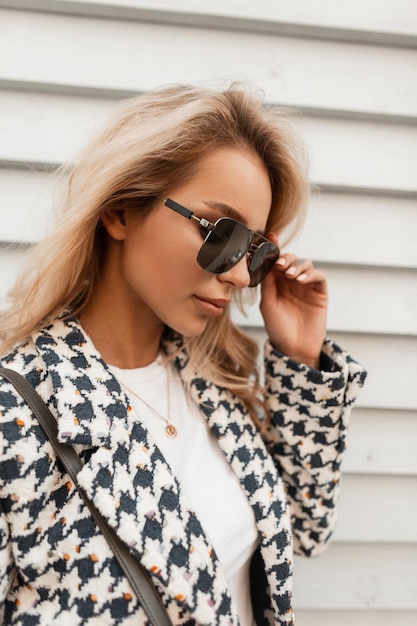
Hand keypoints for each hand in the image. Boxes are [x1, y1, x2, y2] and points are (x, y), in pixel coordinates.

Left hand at [260, 235, 327, 368]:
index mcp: (276, 283)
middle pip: (291, 260)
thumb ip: (267, 283)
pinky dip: (311, 274)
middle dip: (286, 258)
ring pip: (305, 264)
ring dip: (297, 266)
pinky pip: (318, 276)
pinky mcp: (319, 293)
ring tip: (290, 275)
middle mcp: (291, 282)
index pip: (275, 262)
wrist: (294, 348)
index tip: (271, 238)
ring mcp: (306, 286)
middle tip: (280, 265)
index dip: (274, 249)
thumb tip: (267, 261)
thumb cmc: (278, 328)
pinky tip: (301, 280)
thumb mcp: (267, 304)